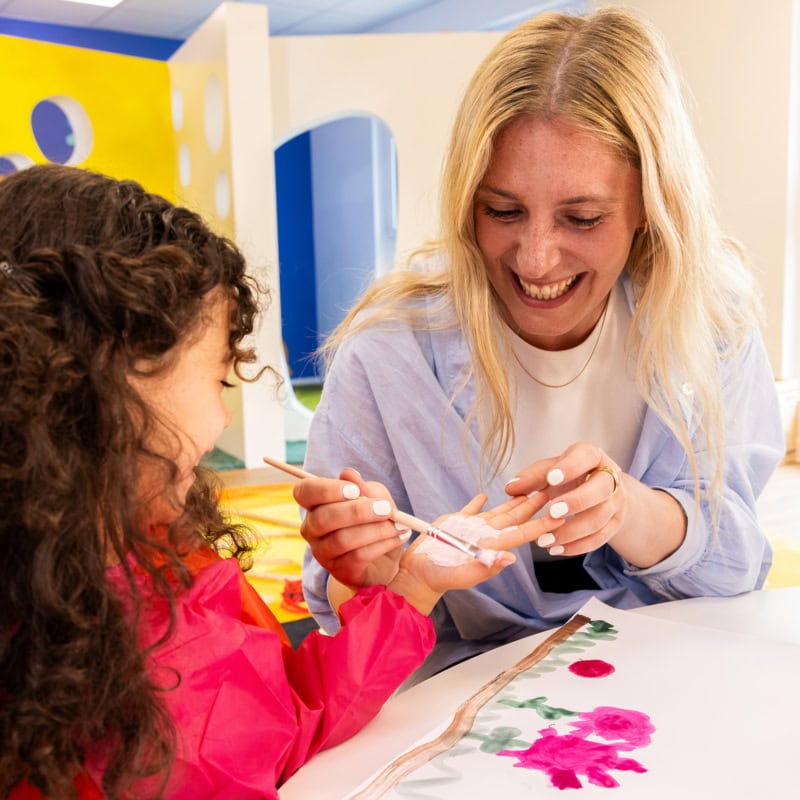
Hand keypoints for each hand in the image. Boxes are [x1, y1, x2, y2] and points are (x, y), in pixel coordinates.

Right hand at [294, 468, 406, 588]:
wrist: (385, 558)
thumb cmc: (374, 521)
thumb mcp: (375, 498)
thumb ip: (363, 488)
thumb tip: (348, 474)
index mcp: (315, 505)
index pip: (304, 492)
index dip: (325, 489)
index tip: (353, 490)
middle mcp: (312, 529)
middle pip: (323, 518)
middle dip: (357, 511)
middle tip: (386, 508)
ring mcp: (323, 553)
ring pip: (342, 539)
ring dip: (376, 530)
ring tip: (398, 525)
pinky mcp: (339, 571)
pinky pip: (357, 556)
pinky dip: (382, 544)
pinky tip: (398, 537)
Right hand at [387, 492, 557, 614]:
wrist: (417, 573)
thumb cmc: (439, 578)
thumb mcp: (462, 575)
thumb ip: (484, 568)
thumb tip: (511, 558)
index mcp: (490, 547)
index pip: (521, 533)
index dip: (540, 524)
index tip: (559, 514)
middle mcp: (485, 535)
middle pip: (514, 518)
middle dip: (532, 505)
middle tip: (550, 488)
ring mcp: (471, 528)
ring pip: (498, 511)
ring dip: (513, 500)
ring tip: (529, 488)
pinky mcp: (455, 522)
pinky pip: (471, 509)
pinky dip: (478, 501)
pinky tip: (486, 495)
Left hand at [503, 441, 686, 566]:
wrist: (602, 491)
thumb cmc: (571, 476)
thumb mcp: (552, 470)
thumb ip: (533, 477)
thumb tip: (511, 488)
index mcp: (592, 456)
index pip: (586, 456)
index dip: (571, 467)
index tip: (551, 478)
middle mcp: (610, 478)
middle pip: (600, 490)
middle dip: (576, 502)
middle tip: (551, 512)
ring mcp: (616, 503)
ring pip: (599, 519)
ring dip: (570, 532)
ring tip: (544, 540)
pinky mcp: (615, 524)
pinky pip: (600, 538)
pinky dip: (577, 546)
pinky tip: (556, 549)